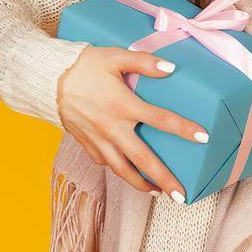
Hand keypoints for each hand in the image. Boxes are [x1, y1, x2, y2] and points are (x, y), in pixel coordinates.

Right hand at [55, 46, 208, 201]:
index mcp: (122, 105)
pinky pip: (105, 163)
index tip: (203, 137)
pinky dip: (119, 171)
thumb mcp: (114, 57)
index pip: (160, 119)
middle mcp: (112, 127)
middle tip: (182, 195)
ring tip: (158, 193)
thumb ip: (144, 62)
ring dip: (142, 184)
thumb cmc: (83, 66)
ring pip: (122, 169)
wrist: (48, 79)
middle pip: (143, 159)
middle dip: (164, 179)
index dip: (183, 129)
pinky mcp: (86, 144)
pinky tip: (128, 173)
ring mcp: (98, 139)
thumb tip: (171, 68)